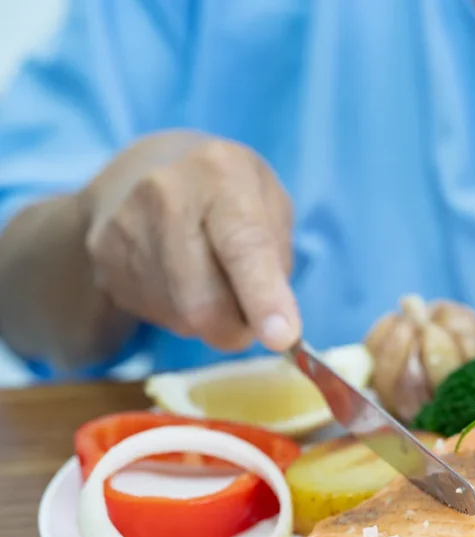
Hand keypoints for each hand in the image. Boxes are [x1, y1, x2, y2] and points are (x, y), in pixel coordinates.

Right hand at [83, 134, 299, 351]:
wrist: (138, 169)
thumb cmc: (224, 189)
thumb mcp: (268, 200)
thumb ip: (278, 255)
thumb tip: (274, 322)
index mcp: (220, 172)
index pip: (244, 245)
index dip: (264, 297)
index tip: (282, 339)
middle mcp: (164, 194)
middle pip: (203, 301)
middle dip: (236, 327)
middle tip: (252, 316)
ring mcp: (124, 228)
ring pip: (181, 317)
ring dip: (209, 318)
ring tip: (209, 276)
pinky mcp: (102, 259)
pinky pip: (155, 315)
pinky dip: (179, 312)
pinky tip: (178, 277)